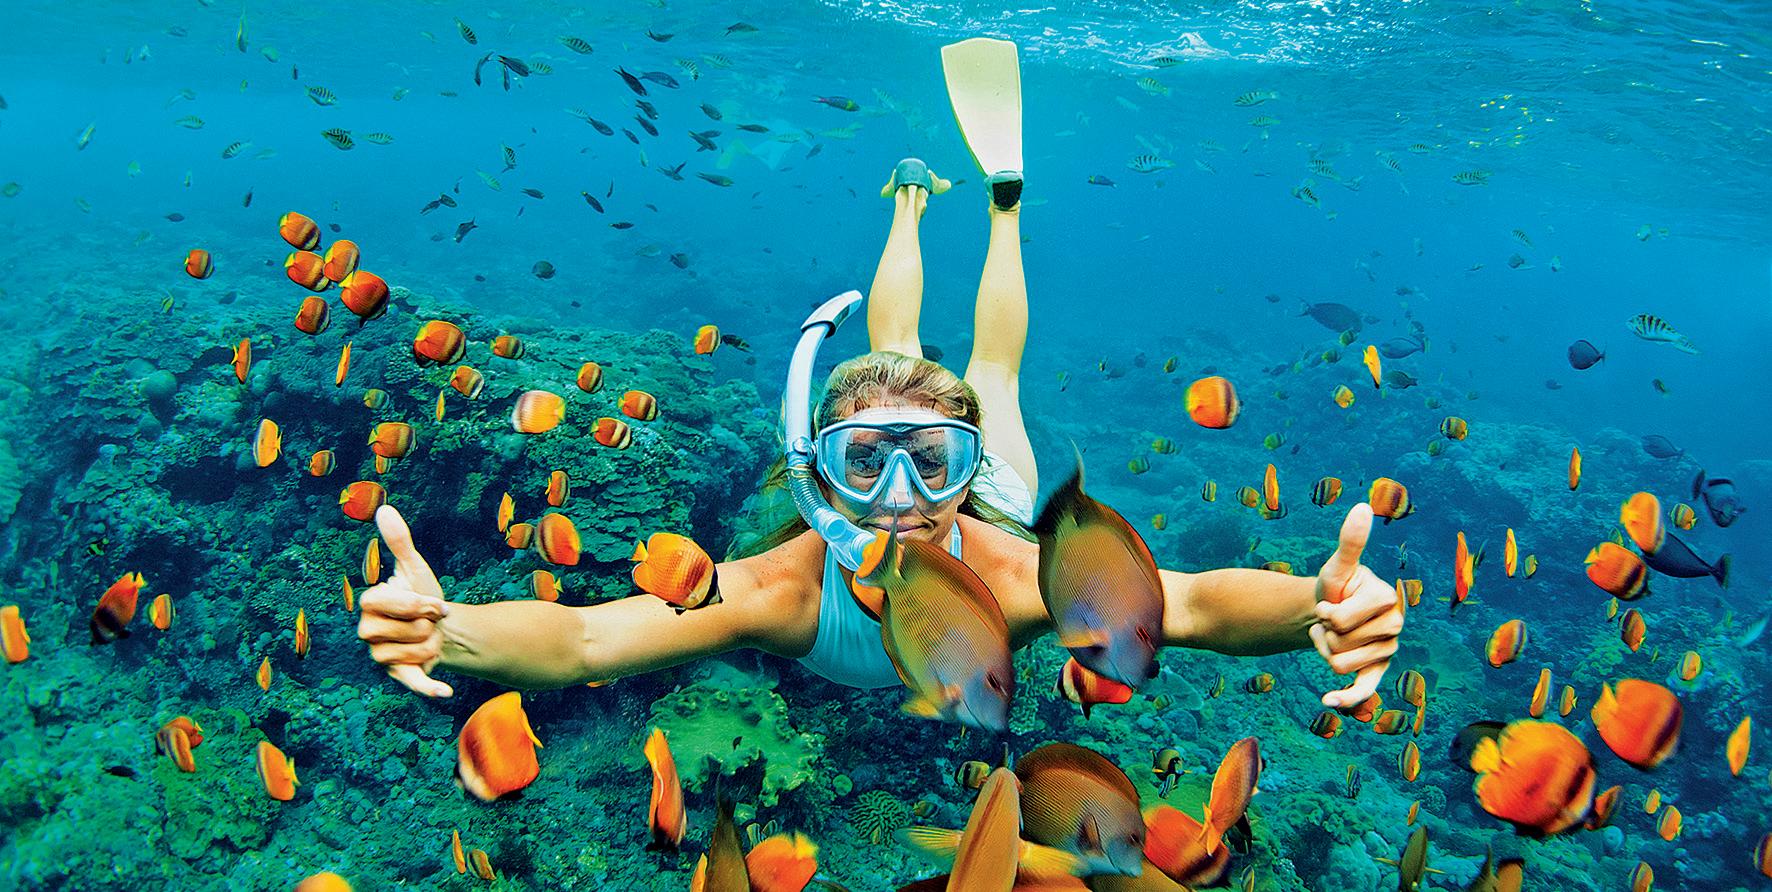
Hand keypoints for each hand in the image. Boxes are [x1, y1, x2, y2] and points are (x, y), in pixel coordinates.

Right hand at [356, 505, 453, 697]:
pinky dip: (428, 688)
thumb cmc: (423, 596)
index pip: (396, 605)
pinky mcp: (399, 676)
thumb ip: (398, 542)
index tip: (434, 603)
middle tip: (430, 622)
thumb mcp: (413, 568)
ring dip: (433, 643)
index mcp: (369, 604)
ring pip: (415, 652)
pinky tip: (445, 692)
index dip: (421, 604)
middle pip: (408, 630)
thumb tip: (384, 510)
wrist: (441, 627)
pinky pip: (412, 683)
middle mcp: (368, 632)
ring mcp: (381, 656)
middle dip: (429, 624)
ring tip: (430, 637)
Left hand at [1308, 503, 1403, 708]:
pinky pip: (1363, 690)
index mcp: (1388, 599)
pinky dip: (1346, 699)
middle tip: (1330, 621)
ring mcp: (1388, 651)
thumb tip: (1362, 506)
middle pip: (1340, 646)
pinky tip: (1327, 701)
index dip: (1326, 614)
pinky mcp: (1377, 672)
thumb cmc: (1337, 586)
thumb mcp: (1339, 566)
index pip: (1342, 620)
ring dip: (1324, 652)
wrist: (1330, 610)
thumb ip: (1350, 541)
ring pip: (1340, 666)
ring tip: (1332, 636)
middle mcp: (1395, 627)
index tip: (1330, 604)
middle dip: (1324, 634)